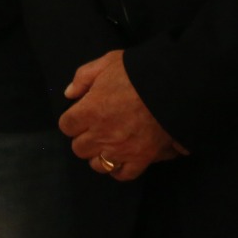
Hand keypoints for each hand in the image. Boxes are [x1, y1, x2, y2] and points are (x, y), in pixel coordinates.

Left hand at [59, 50, 187, 180]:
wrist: (171, 87)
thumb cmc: (136, 73)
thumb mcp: (106, 62)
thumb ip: (83, 77)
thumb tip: (69, 94)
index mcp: (90, 110)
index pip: (66, 126)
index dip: (72, 120)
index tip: (80, 115)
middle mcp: (102, 134)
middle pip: (78, 148)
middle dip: (83, 137)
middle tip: (94, 128)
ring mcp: (121, 150)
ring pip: (97, 164)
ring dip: (98, 154)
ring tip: (107, 143)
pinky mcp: (141, 159)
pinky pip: (122, 174)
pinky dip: (118, 169)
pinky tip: (120, 159)